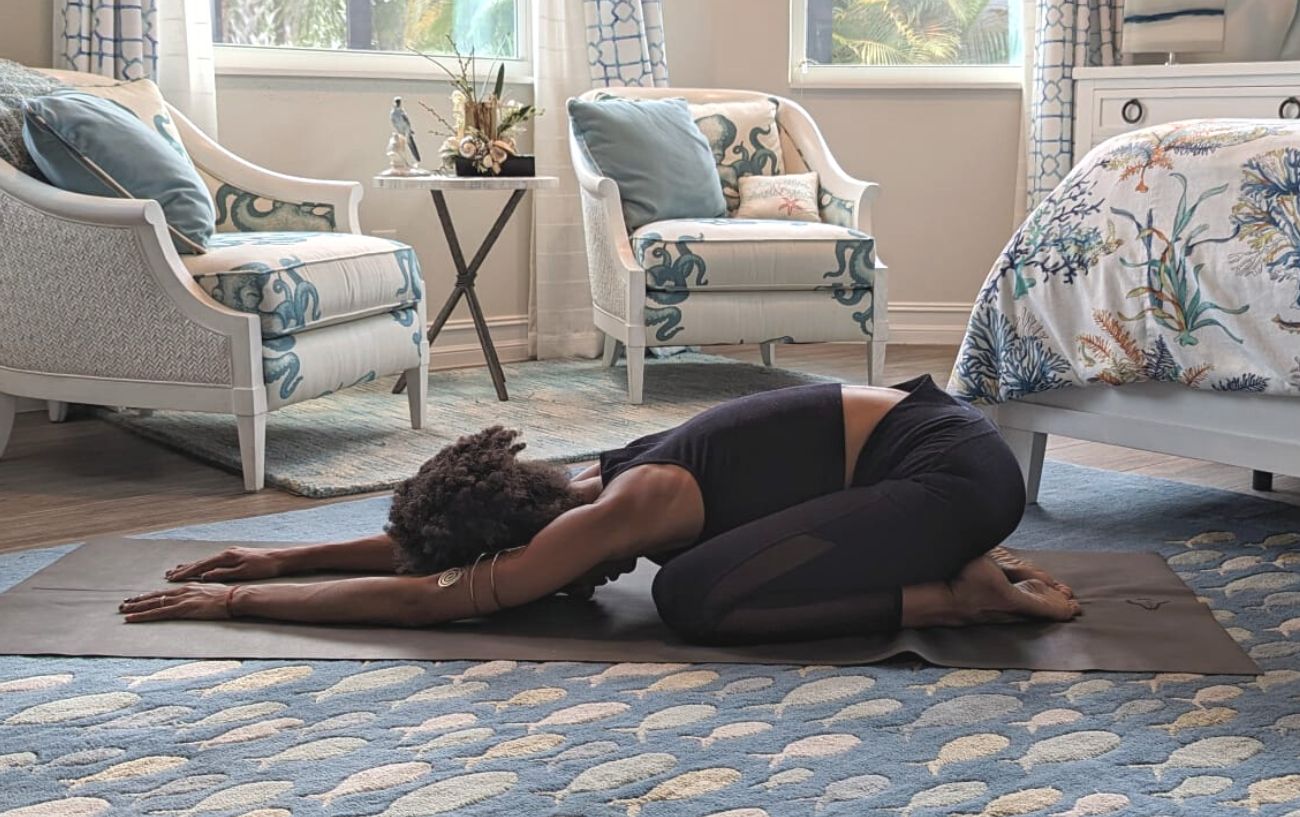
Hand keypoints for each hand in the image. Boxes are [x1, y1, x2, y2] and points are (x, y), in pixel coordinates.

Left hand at [118, 585, 233, 622]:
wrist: (235, 598)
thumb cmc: (228, 598)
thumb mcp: (212, 595)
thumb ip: (200, 596)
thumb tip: (197, 600)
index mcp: (188, 588)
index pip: (164, 593)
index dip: (149, 596)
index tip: (137, 599)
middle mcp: (182, 591)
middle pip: (155, 596)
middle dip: (138, 601)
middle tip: (123, 604)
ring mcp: (181, 600)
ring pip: (153, 604)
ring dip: (136, 608)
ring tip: (123, 611)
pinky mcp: (183, 609)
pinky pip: (158, 613)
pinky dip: (143, 615)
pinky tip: (132, 618)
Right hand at [165, 547, 282, 582]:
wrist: (281, 558)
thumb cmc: (264, 567)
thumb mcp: (243, 573)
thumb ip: (223, 574)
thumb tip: (204, 576)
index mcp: (226, 557)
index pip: (201, 566)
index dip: (185, 573)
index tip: (171, 578)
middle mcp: (226, 553)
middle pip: (201, 562)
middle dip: (183, 569)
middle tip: (168, 574)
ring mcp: (231, 553)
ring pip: (206, 561)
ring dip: (191, 566)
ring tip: (178, 569)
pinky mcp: (236, 555)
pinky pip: (214, 561)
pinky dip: (203, 565)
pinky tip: (200, 567)